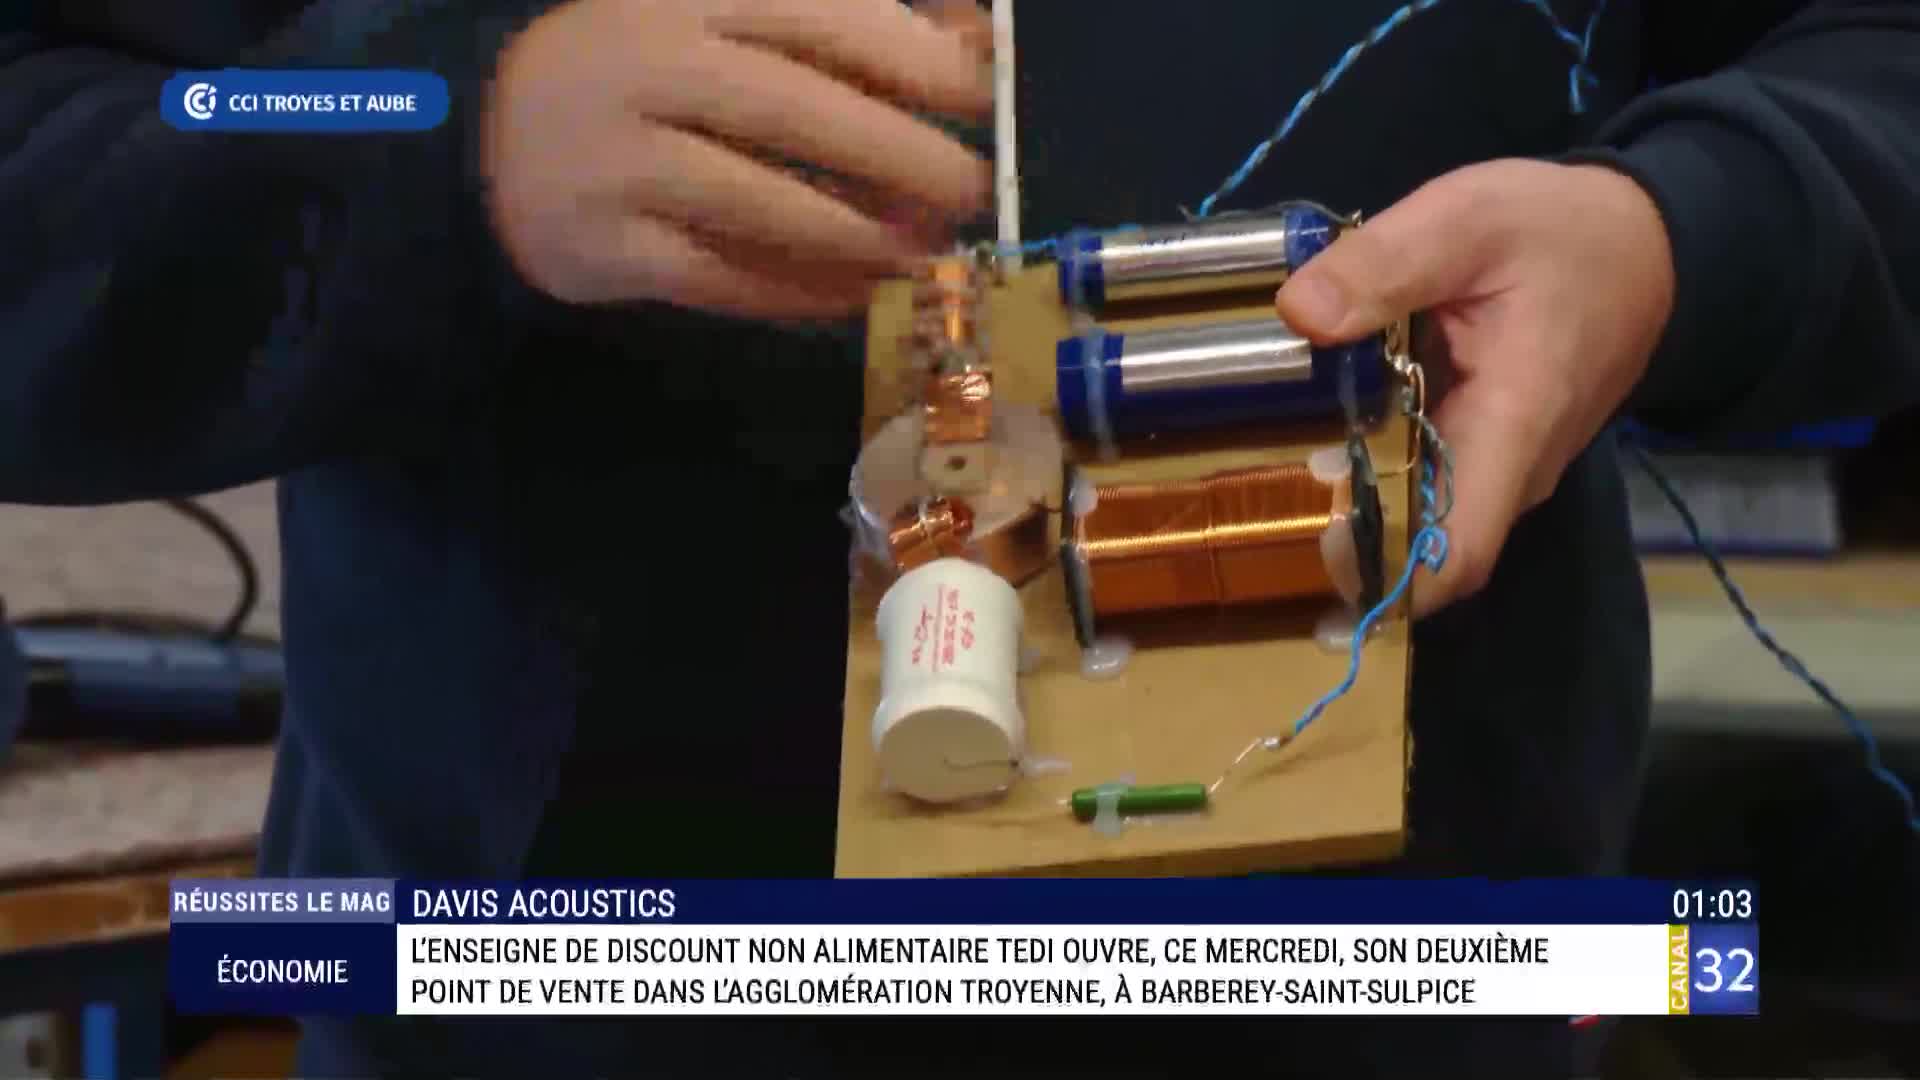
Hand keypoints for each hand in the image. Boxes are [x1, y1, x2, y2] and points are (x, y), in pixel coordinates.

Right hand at [483, 0, 992, 318]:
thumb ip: (841, 22)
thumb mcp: (725, 19)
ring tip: (921, 254)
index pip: (815, 15)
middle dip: (897, 155)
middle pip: (793, 111)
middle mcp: (651, 69)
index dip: (907, 56)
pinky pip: (720, 278)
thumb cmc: (645, 72)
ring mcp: (621, 161)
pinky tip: (853, 296)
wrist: (494, 141)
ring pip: (758, 203)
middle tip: (968, 191)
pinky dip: (796, 292)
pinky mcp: (607, 246)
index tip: (980, 97)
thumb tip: (971, 41)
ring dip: (855, 235)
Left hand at [1275, 159, 1674, 615]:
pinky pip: (1424, 481)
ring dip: (1350, 502)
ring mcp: (1499, 470)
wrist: (1643, 244)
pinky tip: (1313, 434)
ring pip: (1418, 515)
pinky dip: (1372, 468)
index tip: (1305, 553)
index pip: (1456, 554)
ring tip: (1266, 466)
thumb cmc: (1560, 234)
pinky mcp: (1486, 454)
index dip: (1380, 575)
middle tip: (1254, 495)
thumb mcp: (1467, 219)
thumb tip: (1299, 313)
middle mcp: (1510, 473)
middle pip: (1420, 545)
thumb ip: (1385, 263)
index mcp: (1513, 427)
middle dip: (1340, 536)